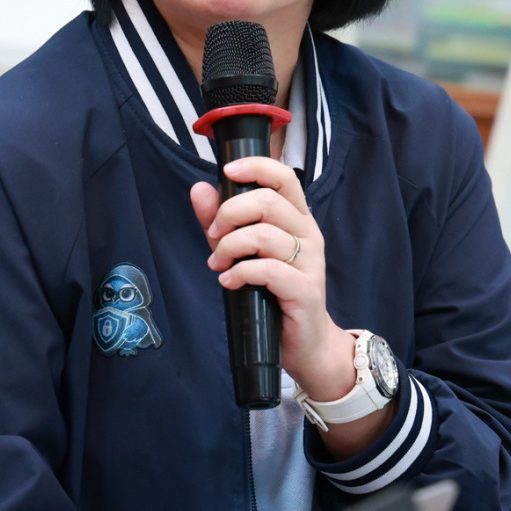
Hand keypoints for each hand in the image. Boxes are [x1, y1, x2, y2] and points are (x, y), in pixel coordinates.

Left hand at [189, 158, 354, 401]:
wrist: (302, 343)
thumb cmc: (272, 293)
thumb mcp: (240, 252)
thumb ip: (220, 221)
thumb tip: (199, 189)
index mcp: (297, 218)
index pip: (284, 176)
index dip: (255, 167)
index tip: (227, 172)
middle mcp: (309, 234)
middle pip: (268, 201)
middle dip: (229, 214)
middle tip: (214, 236)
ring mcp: (311, 262)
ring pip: (264, 235)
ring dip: (229, 248)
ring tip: (218, 265)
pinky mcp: (305, 290)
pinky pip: (268, 270)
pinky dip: (240, 273)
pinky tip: (229, 281)